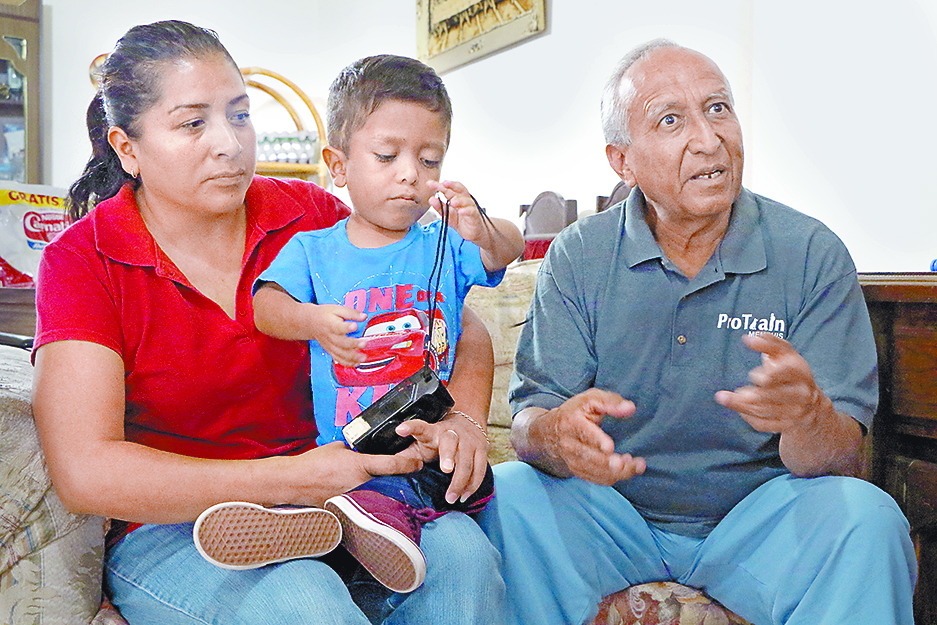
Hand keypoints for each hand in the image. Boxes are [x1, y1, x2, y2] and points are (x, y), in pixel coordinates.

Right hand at [289, 441, 424, 504]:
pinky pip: (362, 502)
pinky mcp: (346, 508)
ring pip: (376, 493)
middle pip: (389, 482)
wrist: (294, 481)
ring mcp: (354, 498)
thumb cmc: (314, 462)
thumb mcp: (338, 448)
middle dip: (397, 480)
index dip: (409, 464)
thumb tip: (363, 450)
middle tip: (404, 476)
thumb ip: (356, 449)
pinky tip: (366, 498)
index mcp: (361, 466)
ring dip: (382, 491)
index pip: (393, 465)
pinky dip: (366, 499)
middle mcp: (361, 484)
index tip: (419, 463)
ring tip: (386, 487)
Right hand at [307, 304, 367, 366]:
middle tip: (364, 343)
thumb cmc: (325, 315)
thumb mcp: (337, 309)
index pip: (338, 327)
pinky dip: (347, 363)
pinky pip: (338, 359)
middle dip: (353, 345)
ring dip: (352, 357)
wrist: (311, 322)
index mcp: (331, 324)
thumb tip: (364, 316)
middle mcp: (330, 336)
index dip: (347, 327)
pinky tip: (356, 363)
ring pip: (340, 354)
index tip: (354, 326)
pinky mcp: (330, 351)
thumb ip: (351, 313)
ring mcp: (329, 345)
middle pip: (341, 343)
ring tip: (363, 358)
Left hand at [395, 412, 487, 503]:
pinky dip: (473, 484)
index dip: (410, 427)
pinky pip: (480, 469)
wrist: (468, 422)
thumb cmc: (440, 438)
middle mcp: (452, 434)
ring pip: (467, 460)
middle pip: (450, 443)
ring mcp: (469, 441)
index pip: (420, 427)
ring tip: (452, 497)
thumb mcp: (422, 443)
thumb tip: (386, 470)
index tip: (400, 429)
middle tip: (446, 470)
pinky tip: (465, 495)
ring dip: (460, 481)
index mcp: (433, 432)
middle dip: (448, 456)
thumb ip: (407, 455)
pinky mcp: (482, 450)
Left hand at [428, 180, 487, 243]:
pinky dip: (466, 211)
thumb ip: (440, 208)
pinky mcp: (475, 216)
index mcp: (457, 198)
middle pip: (457, 191)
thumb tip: (431, 199)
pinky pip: (471, 212)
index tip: (431, 184)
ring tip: (452, 201)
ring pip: (466, 201)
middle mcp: (464, 200)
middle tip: (440, 185)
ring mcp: (470, 207)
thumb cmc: (462, 221)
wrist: (474, 232)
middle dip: (448, 187)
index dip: (441, 185)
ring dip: (459, 200)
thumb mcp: (448, 215)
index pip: (450, 189)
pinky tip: (461, 211)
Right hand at [531, 389, 645, 485]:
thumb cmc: (575, 412)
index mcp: (572, 422)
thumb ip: (611, 402)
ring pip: (597, 472)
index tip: (609, 447)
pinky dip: (614, 476)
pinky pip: (598, 479)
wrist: (550, 431)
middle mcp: (569, 444)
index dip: (597, 440)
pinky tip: (625, 466)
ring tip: (637, 464)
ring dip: (620, 472)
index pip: (584, 433)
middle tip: (635, 463)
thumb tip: (630, 408)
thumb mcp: (590, 399)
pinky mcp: (577, 471)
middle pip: (593, 458)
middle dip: (615, 464)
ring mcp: (572, 460)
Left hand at [715, 333, 822, 434]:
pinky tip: (739, 408)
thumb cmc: (791, 370)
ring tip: (725, 398)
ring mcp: (796, 412)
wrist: (812, 402)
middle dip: (748, 395)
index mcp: (801, 372)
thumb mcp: (783, 352)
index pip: (784, 373)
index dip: (767, 375)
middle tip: (729, 393)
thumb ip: (767, 342)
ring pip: (765, 411)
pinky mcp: (787, 425)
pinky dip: (748, 416)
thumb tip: (748, 338)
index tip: (754, 376)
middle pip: (771, 396)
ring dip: (741, 405)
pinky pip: (764, 424)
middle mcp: (802, 394)